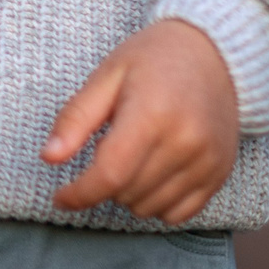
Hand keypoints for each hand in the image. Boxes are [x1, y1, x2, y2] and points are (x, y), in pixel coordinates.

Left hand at [41, 19, 238, 224]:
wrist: (215, 54)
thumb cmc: (154, 59)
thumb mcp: (107, 76)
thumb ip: (75, 118)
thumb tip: (48, 157)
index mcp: (152, 114)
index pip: (110, 174)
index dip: (79, 193)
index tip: (60, 197)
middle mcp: (185, 142)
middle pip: (127, 193)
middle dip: (104, 182)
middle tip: (108, 144)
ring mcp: (207, 161)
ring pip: (150, 208)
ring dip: (129, 193)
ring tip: (133, 153)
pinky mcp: (220, 173)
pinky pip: (179, 214)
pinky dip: (157, 203)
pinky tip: (152, 172)